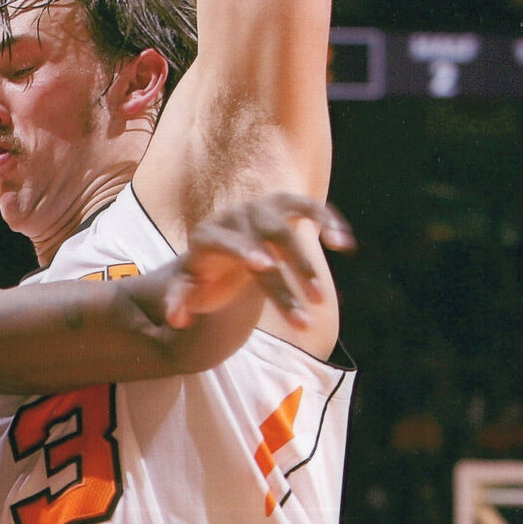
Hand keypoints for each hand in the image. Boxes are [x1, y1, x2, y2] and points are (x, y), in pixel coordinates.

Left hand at [164, 192, 354, 329]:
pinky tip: (345, 245)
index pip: (227, 240)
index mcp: (208, 234)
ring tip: (320, 296)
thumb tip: (177, 320)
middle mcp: (236, 215)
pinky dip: (330, 222)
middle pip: (266, 239)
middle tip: (308, 304)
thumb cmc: (204, 271)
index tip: (266, 266)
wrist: (220, 245)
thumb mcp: (188, 287)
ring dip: (308, 261)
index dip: (244, 250)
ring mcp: (263, 207)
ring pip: (290, 228)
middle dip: (288, 273)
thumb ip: (179, 302)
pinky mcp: (287, 204)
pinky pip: (312, 208)